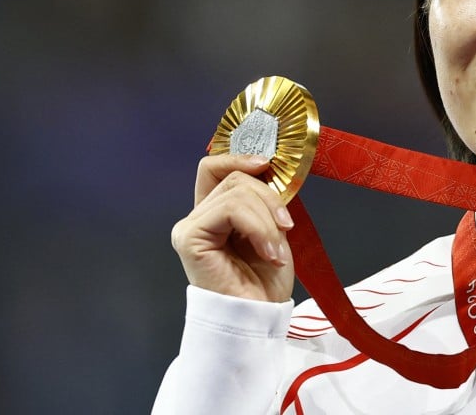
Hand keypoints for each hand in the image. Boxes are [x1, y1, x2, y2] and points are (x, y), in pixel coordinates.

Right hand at [171, 154, 294, 301]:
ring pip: (236, 192)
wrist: (258, 319)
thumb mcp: (271, 229)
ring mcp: (190, 227)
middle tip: (287, 227)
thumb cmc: (264, 282)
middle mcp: (197, 217)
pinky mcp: (189, 238)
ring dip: (267, 219)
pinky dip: (258, 227)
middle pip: (234, 178)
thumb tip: (269, 167)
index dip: (239, 157)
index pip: (214, 168)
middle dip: (269, 198)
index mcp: (215, 213)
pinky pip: (231, 209)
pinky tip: (267, 252)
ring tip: (275, 250)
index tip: (268, 164)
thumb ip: (263, 200)